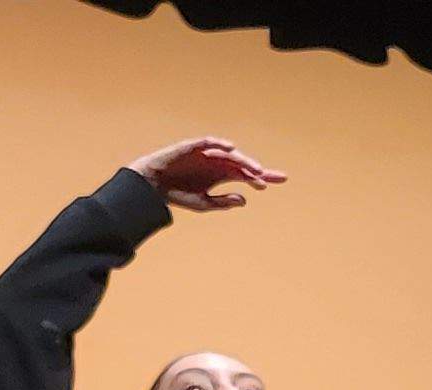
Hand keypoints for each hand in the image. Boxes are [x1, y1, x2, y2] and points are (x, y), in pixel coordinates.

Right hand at [126, 136, 286, 211]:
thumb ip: (223, 202)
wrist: (153, 186)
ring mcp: (206, 154)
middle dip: (256, 169)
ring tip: (254, 169)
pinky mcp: (193, 147)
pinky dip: (219, 144)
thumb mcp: (203, 203)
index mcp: (222, 176)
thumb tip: (245, 200)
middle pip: (242, 164)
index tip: (278, 180)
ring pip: (229, 155)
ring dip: (242, 160)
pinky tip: (230, 149)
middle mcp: (217, 163)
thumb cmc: (177, 194)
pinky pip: (209, 143)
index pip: (247, 175)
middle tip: (267, 176)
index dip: (262, 177)